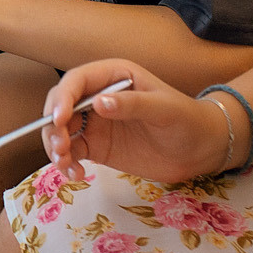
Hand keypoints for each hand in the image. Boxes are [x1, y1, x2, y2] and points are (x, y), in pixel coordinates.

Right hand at [39, 60, 226, 183]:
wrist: (200, 149)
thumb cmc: (187, 120)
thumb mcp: (164, 109)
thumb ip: (132, 104)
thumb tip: (99, 103)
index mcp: (113, 77)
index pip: (76, 81)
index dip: (63, 98)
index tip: (60, 120)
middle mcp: (97, 97)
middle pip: (60, 106)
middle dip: (53, 126)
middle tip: (60, 148)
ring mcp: (95, 123)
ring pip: (61, 131)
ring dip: (55, 147)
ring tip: (66, 164)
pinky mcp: (96, 146)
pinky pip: (72, 152)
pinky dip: (67, 164)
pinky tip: (77, 175)